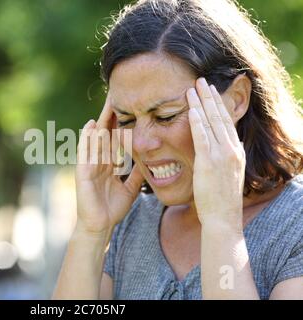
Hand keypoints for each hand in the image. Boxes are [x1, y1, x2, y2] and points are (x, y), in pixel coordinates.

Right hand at [75, 95, 143, 234]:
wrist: (100, 226)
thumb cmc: (112, 208)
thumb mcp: (130, 188)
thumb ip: (137, 175)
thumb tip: (149, 164)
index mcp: (109, 163)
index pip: (116, 138)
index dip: (122, 122)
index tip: (130, 106)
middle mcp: (99, 160)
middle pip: (106, 132)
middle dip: (112, 114)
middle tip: (118, 95)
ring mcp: (89, 164)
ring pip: (96, 138)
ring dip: (101, 120)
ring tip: (108, 103)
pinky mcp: (82, 171)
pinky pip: (84, 152)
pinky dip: (87, 139)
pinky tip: (91, 125)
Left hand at [186, 78, 245, 229]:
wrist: (223, 218)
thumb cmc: (220, 200)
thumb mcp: (225, 175)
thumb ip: (220, 160)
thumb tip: (211, 152)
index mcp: (236, 152)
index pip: (226, 122)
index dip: (218, 105)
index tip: (210, 92)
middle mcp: (231, 150)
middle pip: (220, 116)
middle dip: (210, 97)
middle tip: (202, 80)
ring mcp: (221, 155)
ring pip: (211, 122)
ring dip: (201, 102)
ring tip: (193, 87)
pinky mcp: (208, 162)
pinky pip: (202, 136)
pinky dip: (196, 121)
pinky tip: (190, 108)